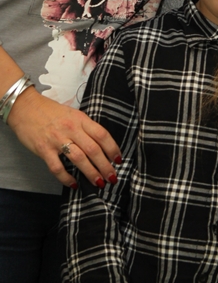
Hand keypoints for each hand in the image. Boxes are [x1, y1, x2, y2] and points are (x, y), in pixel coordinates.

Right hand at [7, 86, 121, 188]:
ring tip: (99, 183)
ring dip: (91, 173)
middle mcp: (71, 128)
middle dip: (105, 166)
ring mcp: (57, 139)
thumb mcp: (72, 114)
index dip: (113, 148)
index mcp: (80, 119)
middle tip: (112, 177)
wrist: (26, 107)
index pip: (102, 134)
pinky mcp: (44, 150)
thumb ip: (85, 127)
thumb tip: (100, 144)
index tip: (118, 160)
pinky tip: (73, 184)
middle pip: (93, 149)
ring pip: (79, 159)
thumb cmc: (50, 111)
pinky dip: (66, 178)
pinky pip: (57, 167)